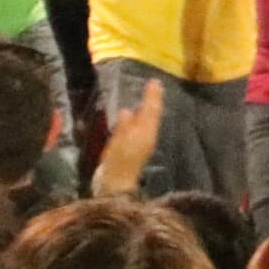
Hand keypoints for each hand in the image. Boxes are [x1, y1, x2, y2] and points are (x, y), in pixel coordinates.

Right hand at [94, 77, 166, 195]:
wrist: (114, 187)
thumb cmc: (117, 164)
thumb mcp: (119, 143)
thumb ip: (124, 126)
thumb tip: (127, 109)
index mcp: (145, 134)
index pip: (151, 111)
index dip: (152, 96)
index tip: (154, 81)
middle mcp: (145, 137)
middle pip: (151, 115)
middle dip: (152, 100)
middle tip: (153, 84)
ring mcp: (139, 144)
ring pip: (145, 121)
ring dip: (146, 108)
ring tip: (145, 95)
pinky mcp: (130, 149)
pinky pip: (137, 128)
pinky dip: (137, 119)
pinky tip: (130, 115)